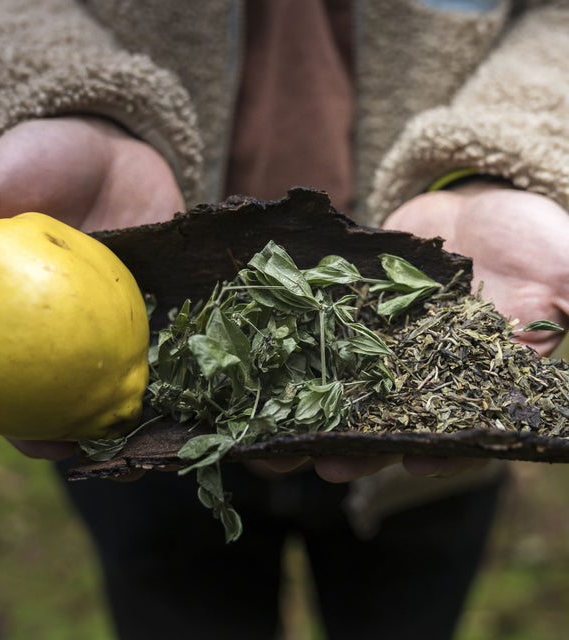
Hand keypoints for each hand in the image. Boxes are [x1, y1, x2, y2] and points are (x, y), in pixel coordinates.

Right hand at [0, 116, 184, 462]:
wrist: (113, 142)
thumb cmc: (46, 157)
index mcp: (22, 312)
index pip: (13, 379)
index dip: (19, 419)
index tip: (38, 441)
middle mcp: (71, 325)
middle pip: (74, 392)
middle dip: (88, 430)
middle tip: (105, 453)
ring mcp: (120, 316)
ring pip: (127, 375)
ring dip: (140, 408)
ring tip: (155, 434)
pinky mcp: (166, 299)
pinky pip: (172, 336)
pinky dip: (180, 362)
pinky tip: (193, 382)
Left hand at [289, 183, 568, 483]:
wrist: (475, 207)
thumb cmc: (531, 237)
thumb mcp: (561, 265)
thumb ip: (561, 300)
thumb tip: (556, 327)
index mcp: (474, 377)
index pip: (459, 427)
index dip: (440, 450)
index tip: (415, 464)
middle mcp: (422, 374)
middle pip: (388, 423)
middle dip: (358, 446)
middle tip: (325, 464)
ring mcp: (382, 348)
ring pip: (344, 393)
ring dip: (313, 418)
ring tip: (276, 443)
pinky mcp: (350, 318)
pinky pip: (319, 343)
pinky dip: (294, 360)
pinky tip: (262, 377)